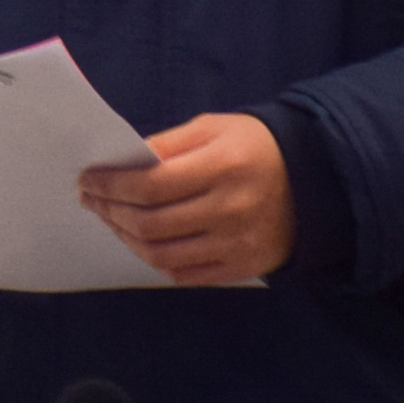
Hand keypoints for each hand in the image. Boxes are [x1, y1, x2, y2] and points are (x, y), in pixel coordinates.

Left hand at [80, 113, 296, 286]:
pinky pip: (184, 274)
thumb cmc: (255, 147)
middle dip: (110, 211)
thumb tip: (120, 165)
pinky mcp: (241, 268)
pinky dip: (154, 259)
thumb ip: (166, 145)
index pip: (150, 185)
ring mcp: (236, 244)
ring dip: (126, 237)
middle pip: (150, 223)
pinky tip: (141, 241)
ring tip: (112, 220)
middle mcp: (230, 210)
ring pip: (161, 254)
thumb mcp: (213, 129)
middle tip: (92, 200)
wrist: (315, 180)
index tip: (87, 180)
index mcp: (222, 167)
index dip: (111, 185)